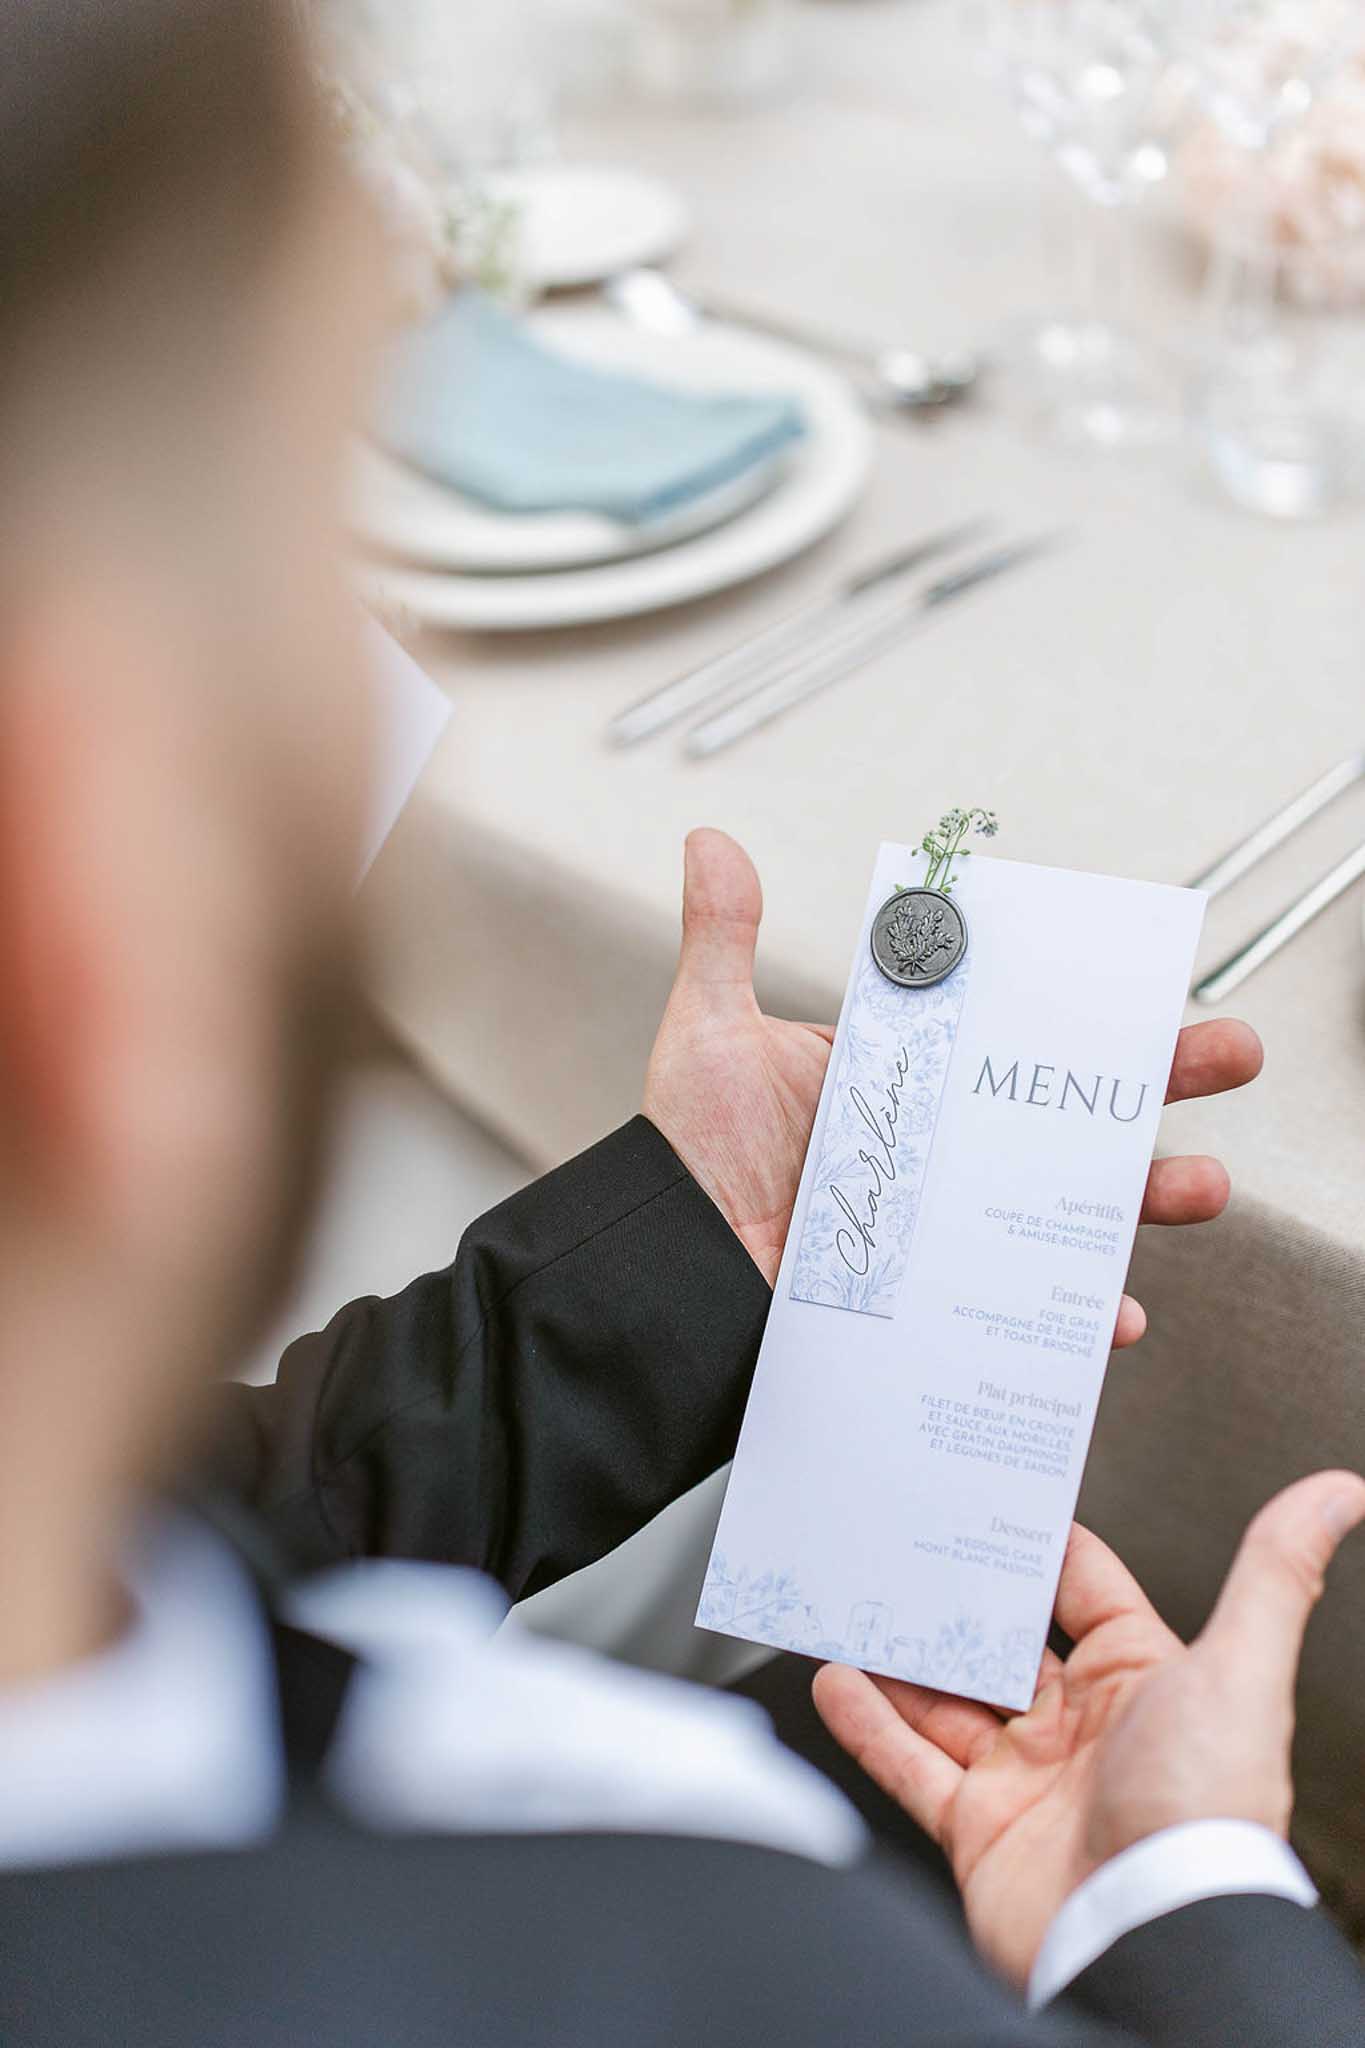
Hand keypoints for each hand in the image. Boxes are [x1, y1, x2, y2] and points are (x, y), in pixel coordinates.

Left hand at [644, 828, 1262, 1316]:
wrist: (668, 1270)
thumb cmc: (688, 1155)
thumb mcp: (712, 1035)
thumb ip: (725, 941)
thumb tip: (711, 841)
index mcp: (909, 1079)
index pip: (1017, 1035)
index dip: (1093, 1016)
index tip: (1160, 990)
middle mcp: (940, 1150)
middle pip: (1068, 1115)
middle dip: (1158, 1088)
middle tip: (1227, 1056)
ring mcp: (946, 1227)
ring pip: (1066, 1210)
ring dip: (1141, 1199)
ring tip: (1198, 1185)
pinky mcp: (938, 1301)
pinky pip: (1022, 1311)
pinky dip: (1073, 1320)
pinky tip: (1110, 1316)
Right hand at [813, 1471, 1364, 1986]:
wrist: (1150, 1937)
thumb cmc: (1205, 1809)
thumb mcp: (1242, 1668)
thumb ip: (1274, 1573)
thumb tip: (1337, 1492)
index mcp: (1143, 1684)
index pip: (1082, 1594)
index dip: (1039, 1549)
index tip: (992, 1498)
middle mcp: (1082, 1732)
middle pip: (1002, 1646)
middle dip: (955, 1599)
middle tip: (906, 1545)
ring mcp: (1025, 1782)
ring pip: (947, 1701)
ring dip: (902, 1657)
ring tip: (859, 1602)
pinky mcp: (977, 1831)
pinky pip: (910, 1767)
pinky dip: (869, 1726)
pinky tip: (840, 1682)